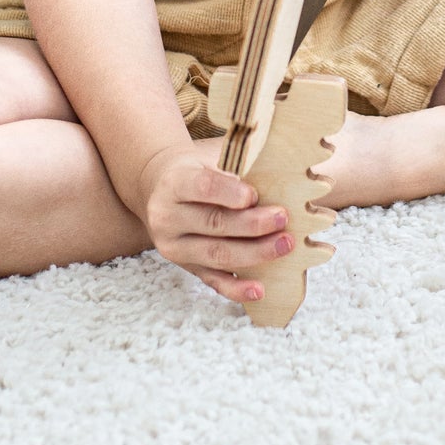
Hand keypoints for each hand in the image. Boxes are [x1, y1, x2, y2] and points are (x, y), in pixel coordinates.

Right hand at [137, 143, 294, 305]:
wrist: (161, 188)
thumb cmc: (197, 168)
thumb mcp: (208, 155)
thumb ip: (236, 163)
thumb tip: (278, 167)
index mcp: (174, 183)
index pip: (202, 188)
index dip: (229, 193)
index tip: (254, 195)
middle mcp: (168, 218)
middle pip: (213, 224)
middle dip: (252, 225)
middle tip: (282, 219)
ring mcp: (175, 247)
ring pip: (216, 255)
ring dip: (253, 253)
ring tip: (283, 245)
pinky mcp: (187, 267)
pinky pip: (213, 281)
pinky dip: (237, 288)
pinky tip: (259, 288)